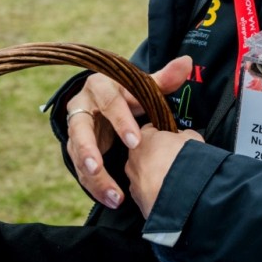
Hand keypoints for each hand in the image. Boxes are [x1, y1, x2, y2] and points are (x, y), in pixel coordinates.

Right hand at [64, 56, 192, 208]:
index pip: (109, 102)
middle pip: (80, 129)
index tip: (135, 142)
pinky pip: (80, 170)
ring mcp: (75, 129)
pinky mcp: (74, 149)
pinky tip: (110, 199)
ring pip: (76, 154)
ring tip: (113, 195)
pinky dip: (94, 187)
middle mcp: (81, 106)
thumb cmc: (129, 93)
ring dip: (93, 177)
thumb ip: (164, 79)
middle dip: (89, 150)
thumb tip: (187, 62)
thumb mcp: (143, 86)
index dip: (121, 121)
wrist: (106, 102)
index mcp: (100, 87)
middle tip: (99, 169)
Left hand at [126, 125, 204, 218]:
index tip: (171, 140)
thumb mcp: (192, 137)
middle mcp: (133, 158)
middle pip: (143, 153)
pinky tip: (168, 191)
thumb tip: (183, 136)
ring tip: (172, 179)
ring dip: (153, 175)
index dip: (162, 135)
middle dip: (156, 156)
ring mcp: (133, 180)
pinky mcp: (137, 198)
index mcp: (144, 139)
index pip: (149, 130)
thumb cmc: (185, 164)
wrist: (183, 195)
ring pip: (143, 173)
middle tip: (173, 161)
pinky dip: (153, 191)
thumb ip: (183, 134)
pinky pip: (145, 191)